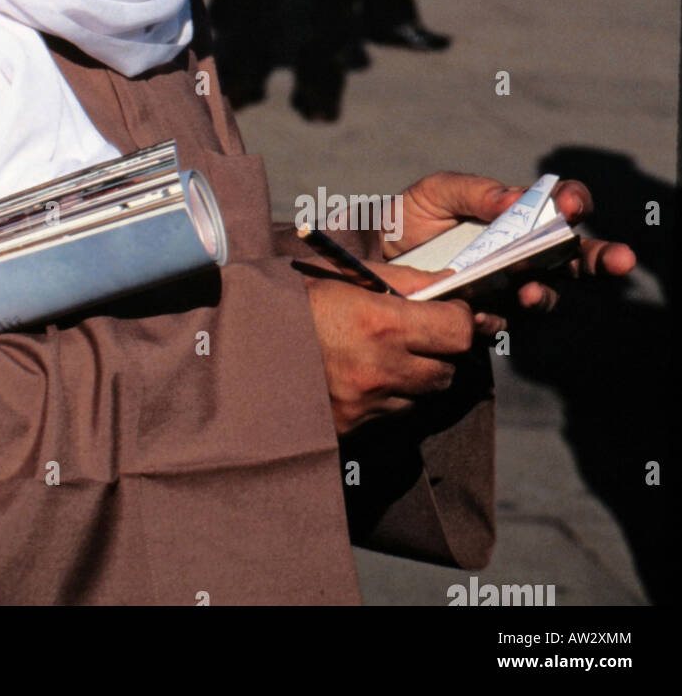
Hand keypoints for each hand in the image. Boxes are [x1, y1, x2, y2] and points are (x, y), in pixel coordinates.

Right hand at [303, 263, 474, 436]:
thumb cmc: (292, 299)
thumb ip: (405, 280)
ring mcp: (365, 404)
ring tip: (381, 354)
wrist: (238, 341)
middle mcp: (378, 368)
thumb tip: (452, 286)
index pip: (457, 332)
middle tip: (419, 334)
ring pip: (422, 397)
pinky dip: (388, 397)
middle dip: (441, 352)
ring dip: (415, 377)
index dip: (463, 321)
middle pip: (448, 371)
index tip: (455, 314)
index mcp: (379, 322)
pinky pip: (392, 415)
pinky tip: (360, 375)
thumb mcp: (346, 275)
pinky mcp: (351, 427)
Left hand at [386, 172, 635, 315]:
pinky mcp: (488, 317)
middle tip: (622, 259)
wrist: (372, 259)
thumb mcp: (436, 192)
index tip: (571, 205)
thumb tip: (514, 199)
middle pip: (576, 258)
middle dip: (603, 258)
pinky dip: (500, 317)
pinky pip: (505, 322)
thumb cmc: (411, 216)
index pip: (561, 206)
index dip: (573, 203)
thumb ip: (474, 191)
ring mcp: (510, 288)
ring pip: (547, 295)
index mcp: (519, 216)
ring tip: (529, 291)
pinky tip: (486, 311)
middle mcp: (525, 254)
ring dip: (545, 294)